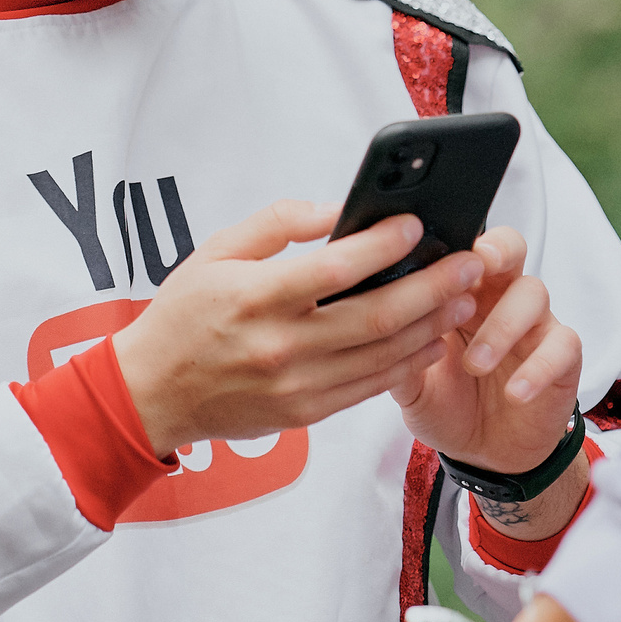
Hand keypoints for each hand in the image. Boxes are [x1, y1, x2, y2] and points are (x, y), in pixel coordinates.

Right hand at [110, 199, 485, 453]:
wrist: (150, 394)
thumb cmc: (183, 315)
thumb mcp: (216, 252)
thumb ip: (277, 223)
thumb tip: (337, 208)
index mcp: (255, 298)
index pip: (335, 269)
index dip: (383, 245)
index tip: (417, 224)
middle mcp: (280, 345)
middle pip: (375, 316)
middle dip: (432, 286)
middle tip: (469, 262)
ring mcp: (296, 385)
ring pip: (382, 355)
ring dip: (432, 325)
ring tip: (463, 298)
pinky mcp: (305, 413)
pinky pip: (369, 388)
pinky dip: (407, 363)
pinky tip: (431, 340)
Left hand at [391, 226, 582, 476]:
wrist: (484, 454)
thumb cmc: (447, 405)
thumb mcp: (412, 387)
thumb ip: (398, 357)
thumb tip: (372, 329)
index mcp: (460, 294)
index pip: (461, 250)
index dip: (452, 245)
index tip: (433, 257)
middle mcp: (499, 299)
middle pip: (510, 248)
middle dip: (496, 249)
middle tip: (477, 265)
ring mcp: (534, 325)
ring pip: (533, 292)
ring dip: (503, 325)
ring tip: (475, 365)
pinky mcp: (562, 357)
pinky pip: (564, 345)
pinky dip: (539, 367)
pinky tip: (516, 392)